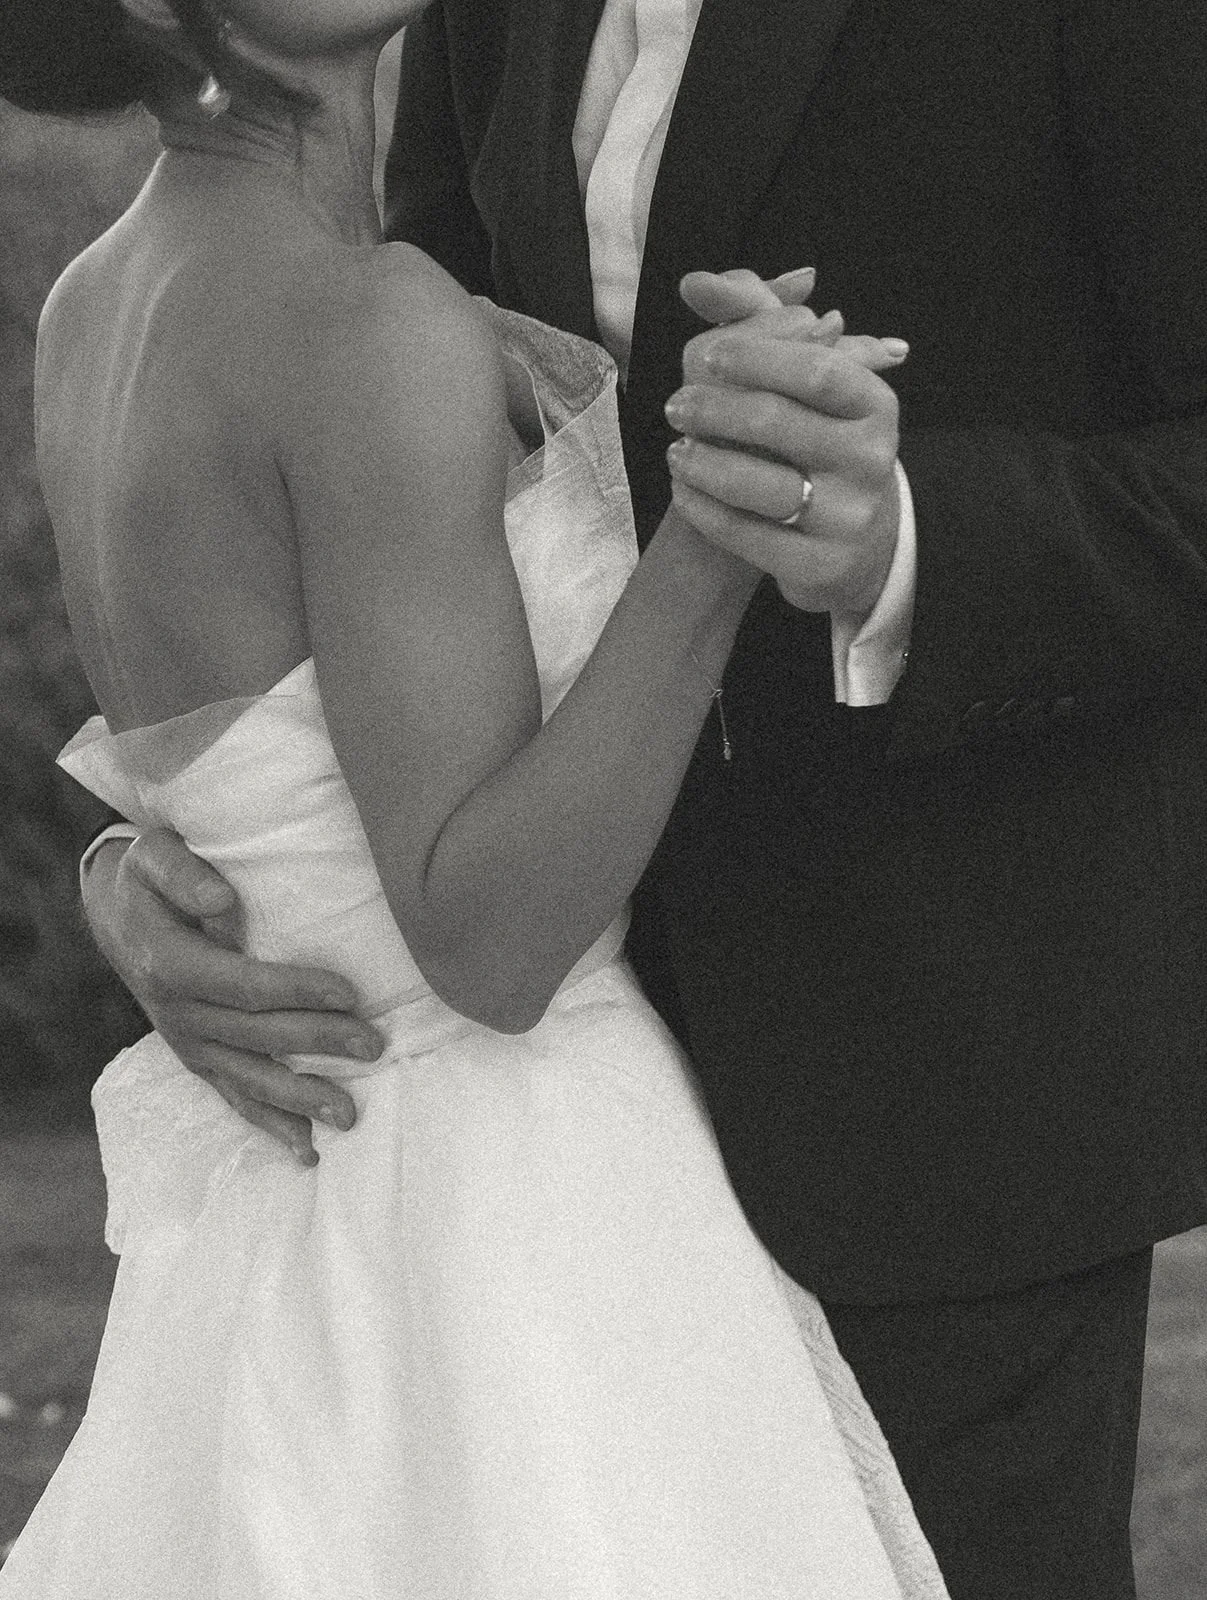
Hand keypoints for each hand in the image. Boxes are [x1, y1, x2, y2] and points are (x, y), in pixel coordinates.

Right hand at [83, 830, 380, 1163]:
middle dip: (319, 1040)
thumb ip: (184, 874)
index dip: (297, 991)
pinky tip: (308, 1150)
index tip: (349, 993)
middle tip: (374, 1045)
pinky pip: (234, 1097)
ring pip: (249, 1077)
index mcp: (172, 966)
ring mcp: (189, 1044)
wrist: (116, 916)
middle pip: (258, 1034)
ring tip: (349, 1115)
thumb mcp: (155, 857)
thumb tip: (223, 901)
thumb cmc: (150, 879)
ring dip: (300, 1098)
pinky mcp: (198, 1060)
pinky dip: (270, 1125)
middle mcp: (179, 1014)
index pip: (245, 985)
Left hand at [666, 269, 905, 614]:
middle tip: (675, 406)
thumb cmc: (821, 445)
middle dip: (714, 411)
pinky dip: (705, 510)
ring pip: (760, 484)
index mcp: (875, 404)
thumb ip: (755, 317)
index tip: (708, 355)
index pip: (815, 370)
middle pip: (778, 423)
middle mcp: (871, 458)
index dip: (756, 357)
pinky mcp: (821, 566)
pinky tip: (684, 490)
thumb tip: (695, 283)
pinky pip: (747, 534)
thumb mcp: (806, 379)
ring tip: (676, 450)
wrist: (858, 545)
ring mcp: (849, 516)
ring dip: (703, 463)